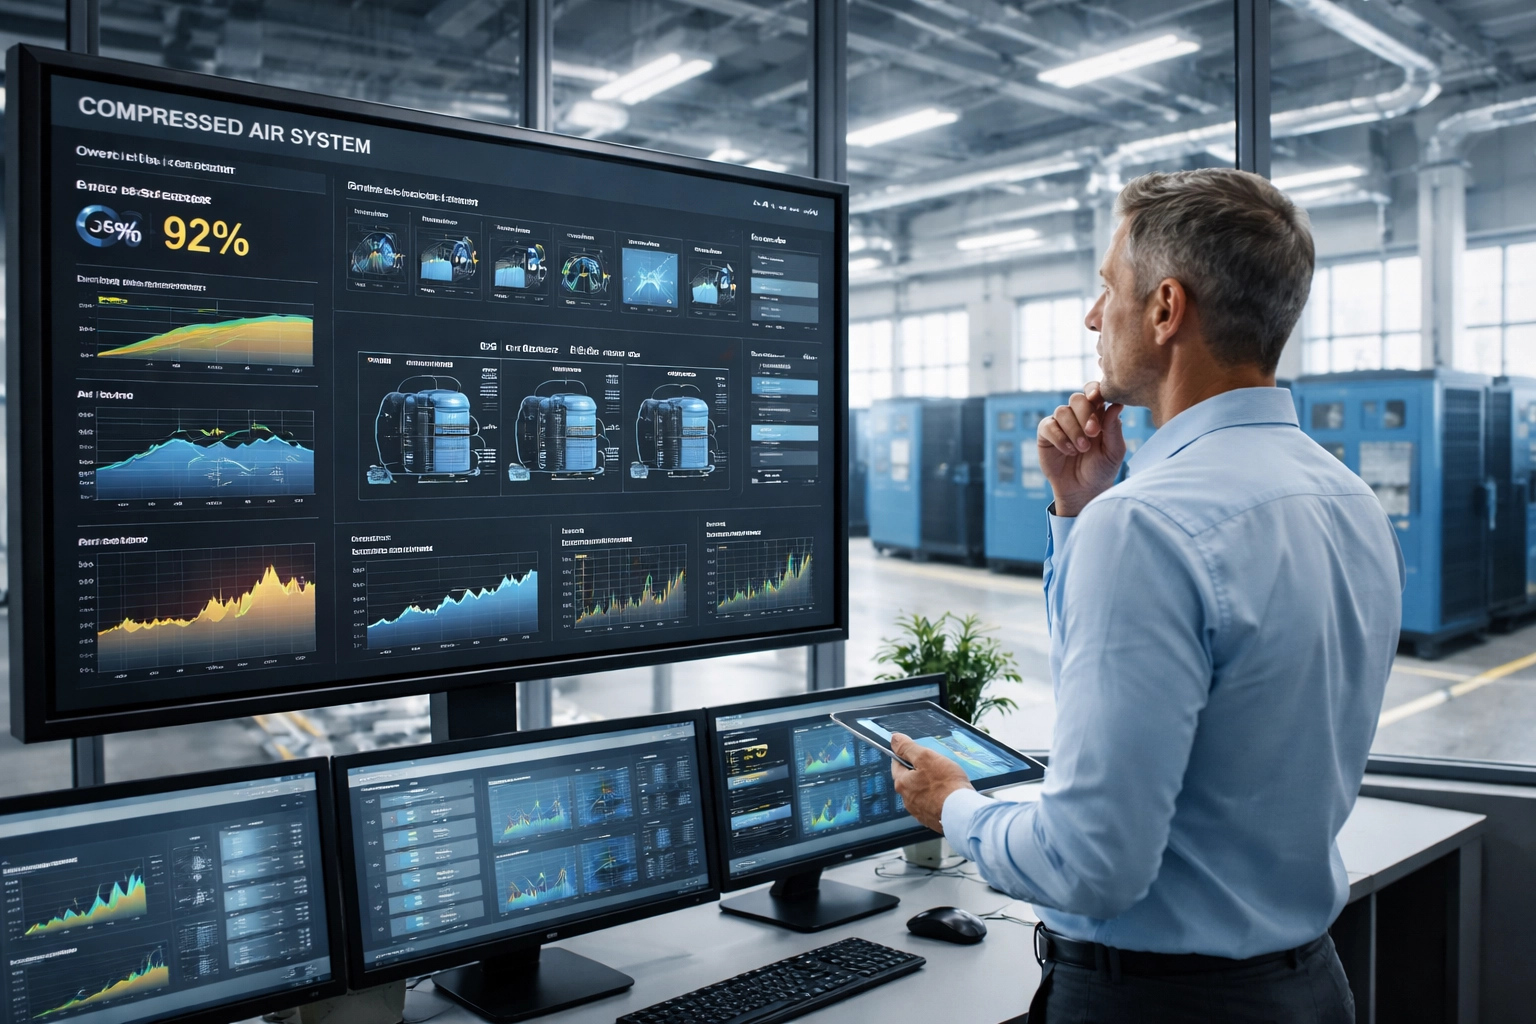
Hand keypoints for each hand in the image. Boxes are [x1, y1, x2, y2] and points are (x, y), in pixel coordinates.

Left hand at [890, 733, 973, 833]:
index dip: (905, 755)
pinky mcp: (930, 820)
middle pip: (909, 780)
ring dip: (928, 787)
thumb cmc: (947, 785)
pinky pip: (930, 806)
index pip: (897, 764)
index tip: (915, 752)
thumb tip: (894, 739)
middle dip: (918, 772)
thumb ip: (908, 748)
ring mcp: (918, 812)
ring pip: (920, 793)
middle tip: (934, 767)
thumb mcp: (926, 757)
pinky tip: (947, 796)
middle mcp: (907, 800)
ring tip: (944, 783)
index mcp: (902, 783)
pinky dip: (936, 800)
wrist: (962, 813)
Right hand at [1037, 381, 1125, 516]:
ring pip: (1062, 412)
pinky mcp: (1046, 434)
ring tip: (1081, 449)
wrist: (1083, 490)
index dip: (1094, 390)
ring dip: (1073, 430)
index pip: (1095, 392)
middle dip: (1086, 414)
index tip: (1097, 398)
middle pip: (1077, 399)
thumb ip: (1114, 428)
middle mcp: (1078, 415)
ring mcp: (1061, 424)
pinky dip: (1059, 437)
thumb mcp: (1114, 451)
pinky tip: (1068, 451)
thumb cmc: (1101, 469)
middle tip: (1093, 433)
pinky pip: (1048, 426)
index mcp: (1098, 414)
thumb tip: (1117, 405)